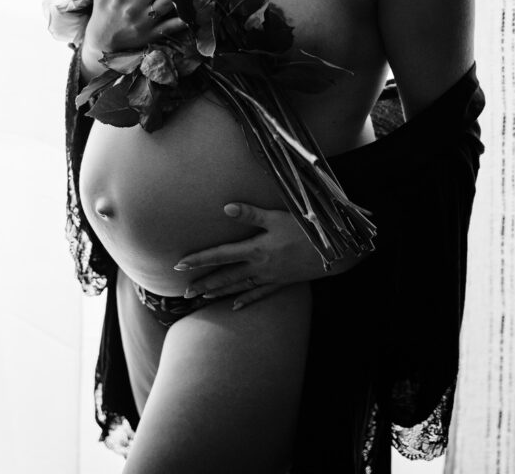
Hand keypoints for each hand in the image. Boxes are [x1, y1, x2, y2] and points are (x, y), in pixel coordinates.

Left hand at [175, 203, 364, 309]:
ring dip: (219, 293)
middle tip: (183, 293)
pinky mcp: (282, 283)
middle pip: (225, 277)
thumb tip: (226, 208)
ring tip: (201, 298)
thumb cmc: (306, 229)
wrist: (335, 252)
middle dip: (204, 283)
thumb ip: (251, 214)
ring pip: (239, 287)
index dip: (199, 259)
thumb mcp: (278, 217)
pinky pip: (260, 294)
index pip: (220, 255)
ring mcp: (270, 277)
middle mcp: (260, 267)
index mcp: (256, 249)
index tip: (179, 265)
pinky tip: (234, 307)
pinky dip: (246, 300)